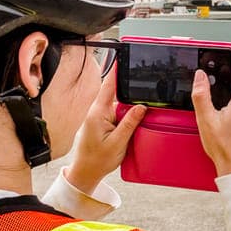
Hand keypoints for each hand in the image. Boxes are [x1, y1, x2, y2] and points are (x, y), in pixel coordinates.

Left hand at [68, 70, 146, 194]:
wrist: (85, 173)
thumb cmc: (97, 160)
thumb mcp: (118, 142)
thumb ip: (129, 123)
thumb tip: (142, 107)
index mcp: (98, 113)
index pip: (109, 86)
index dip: (116, 71)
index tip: (122, 57)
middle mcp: (98, 111)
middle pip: (117, 92)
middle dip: (130, 89)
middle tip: (145, 83)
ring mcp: (100, 116)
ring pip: (120, 103)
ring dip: (130, 105)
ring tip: (142, 108)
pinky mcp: (104, 122)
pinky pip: (118, 112)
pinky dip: (128, 113)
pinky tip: (135, 119)